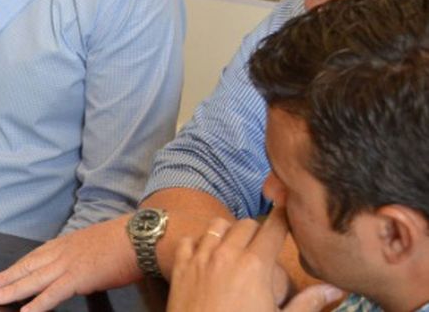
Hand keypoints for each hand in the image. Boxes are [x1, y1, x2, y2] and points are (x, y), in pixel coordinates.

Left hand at [0, 215, 141, 310]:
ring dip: (13, 289)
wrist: (140, 236)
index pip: (36, 255)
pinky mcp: (78, 278)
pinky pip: (53, 293)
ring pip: (34, 279)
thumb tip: (82, 271)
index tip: (5, 271)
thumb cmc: (126, 241)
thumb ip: (83, 257)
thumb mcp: (96, 244)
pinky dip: (38, 303)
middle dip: (8, 276)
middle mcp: (62, 252)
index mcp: (67, 243)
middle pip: (29, 266)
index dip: (19, 265)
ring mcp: (68, 265)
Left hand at [168, 214, 342, 311]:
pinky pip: (189, 240)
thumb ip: (309, 303)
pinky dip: (199, 242)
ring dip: (229, 232)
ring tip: (236, 247)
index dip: (284, 218)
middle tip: (265, 244)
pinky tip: (207, 256)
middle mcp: (226, 254)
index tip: (290, 214)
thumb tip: (336, 288)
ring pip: (216, 226)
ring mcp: (200, 258)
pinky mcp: (180, 267)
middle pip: (246, 224)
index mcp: (255, 265)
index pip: (274, 227)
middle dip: (258, 229)